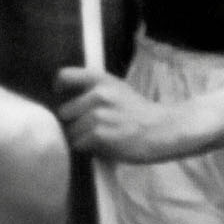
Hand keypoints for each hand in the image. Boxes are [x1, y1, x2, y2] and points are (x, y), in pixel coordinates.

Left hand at [56, 65, 183, 162]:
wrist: (164, 130)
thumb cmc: (137, 111)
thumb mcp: (116, 88)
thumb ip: (91, 88)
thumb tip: (61, 96)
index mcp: (100, 79)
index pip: (64, 75)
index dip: (60, 88)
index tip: (63, 96)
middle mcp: (98, 94)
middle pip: (64, 111)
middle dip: (74, 121)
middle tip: (93, 126)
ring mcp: (98, 115)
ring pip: (71, 130)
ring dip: (82, 137)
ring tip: (102, 136)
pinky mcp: (99, 135)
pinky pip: (79, 144)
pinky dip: (88, 148)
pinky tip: (105, 145)